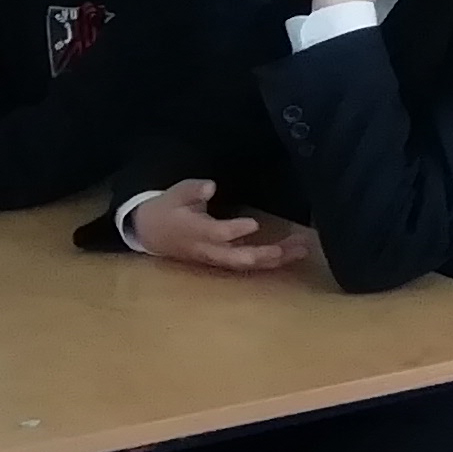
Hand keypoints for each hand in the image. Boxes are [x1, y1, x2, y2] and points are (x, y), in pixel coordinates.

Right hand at [133, 179, 310, 273]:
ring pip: (247, 263)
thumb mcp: (175, 194)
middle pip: (237, 258)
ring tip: (302, 250)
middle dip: (264, 254)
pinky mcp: (224, 260)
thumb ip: (193, 190)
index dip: (233, 231)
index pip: (215, 234)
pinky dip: (271, 261)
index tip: (253, 224)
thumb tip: (211, 187)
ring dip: (275, 259)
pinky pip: (249, 264)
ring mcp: (217, 258)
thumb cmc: (168, 209)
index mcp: (194, 232)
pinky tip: (292, 253)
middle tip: (288, 248)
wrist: (151, 234)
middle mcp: (208, 249)